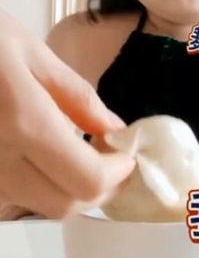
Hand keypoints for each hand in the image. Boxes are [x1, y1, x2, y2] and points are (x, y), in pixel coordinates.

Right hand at [0, 9, 134, 218]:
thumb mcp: (31, 52)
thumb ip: (76, 96)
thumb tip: (114, 129)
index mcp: (25, 122)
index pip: (87, 178)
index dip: (118, 173)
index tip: (127, 154)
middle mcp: (0, 159)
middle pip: (65, 205)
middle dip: (98, 190)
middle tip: (112, 161)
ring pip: (38, 206)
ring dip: (69, 190)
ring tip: (81, 156)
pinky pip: (12, 195)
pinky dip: (39, 185)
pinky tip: (44, 155)